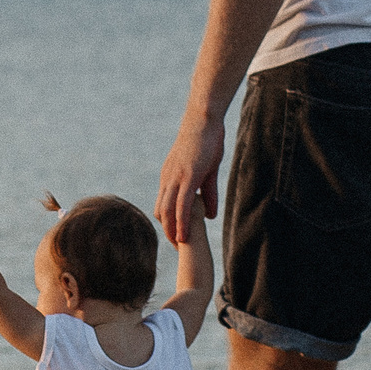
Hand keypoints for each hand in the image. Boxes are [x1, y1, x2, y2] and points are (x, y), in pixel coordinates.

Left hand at [155, 114, 224, 249]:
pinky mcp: (188, 176)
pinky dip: (182, 221)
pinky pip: (182, 204)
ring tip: (180, 247)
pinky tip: (186, 234)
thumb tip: (210, 215)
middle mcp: (167, 179)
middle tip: (177, 248)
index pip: (162, 205)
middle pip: (161, 212)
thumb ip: (208, 194)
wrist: (203, 121)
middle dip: (167, 231)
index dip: (167, 223)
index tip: (175, 237)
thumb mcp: (207, 172)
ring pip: (168, 211)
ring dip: (173, 231)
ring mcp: (176, 178)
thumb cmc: (206, 143)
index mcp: (169, 178)